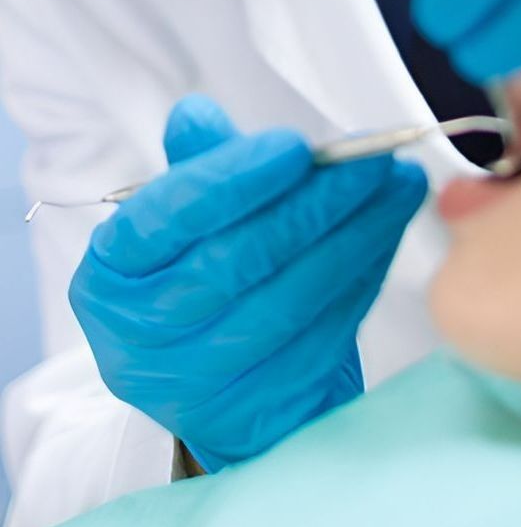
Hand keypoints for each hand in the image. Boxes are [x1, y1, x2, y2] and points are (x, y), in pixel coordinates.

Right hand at [70, 97, 426, 471]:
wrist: (222, 379)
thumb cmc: (201, 271)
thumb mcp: (188, 218)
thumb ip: (199, 166)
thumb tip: (196, 116)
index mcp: (113, 273)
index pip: (167, 219)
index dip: (232, 179)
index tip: (296, 145)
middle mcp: (141, 337)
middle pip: (237, 261)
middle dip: (315, 203)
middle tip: (374, 158)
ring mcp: (198, 384)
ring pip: (289, 300)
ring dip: (356, 236)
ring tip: (401, 185)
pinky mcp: (257, 411)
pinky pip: (324, 334)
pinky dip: (364, 277)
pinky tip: (389, 233)